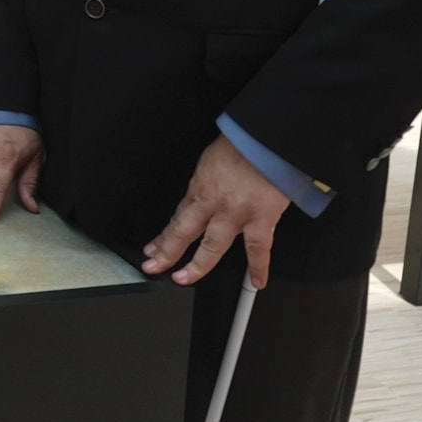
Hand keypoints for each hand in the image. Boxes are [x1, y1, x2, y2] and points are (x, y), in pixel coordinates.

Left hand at [141, 133, 289, 287]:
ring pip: (212, 247)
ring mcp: (237, 214)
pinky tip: (256, 281)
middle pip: (183, 232)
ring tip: (184, 279)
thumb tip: (193, 206)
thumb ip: (201, 188)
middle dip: (165, 252)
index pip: (177, 218)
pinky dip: (259, 268)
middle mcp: (214, 203)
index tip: (152, 249)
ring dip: (197, 267)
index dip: (163, 236)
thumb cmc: (241, 146)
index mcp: (200, 188)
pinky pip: (259, 250)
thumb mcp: (208, 163)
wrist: (269, 140)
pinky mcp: (262, 219)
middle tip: (154, 267)